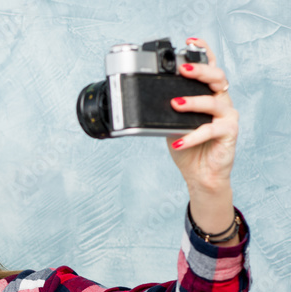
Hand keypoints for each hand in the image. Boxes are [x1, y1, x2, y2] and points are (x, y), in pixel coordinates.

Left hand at [167, 38, 237, 233]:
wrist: (200, 175)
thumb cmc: (187, 147)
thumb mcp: (169, 124)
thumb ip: (163, 110)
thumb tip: (137, 100)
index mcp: (207, 94)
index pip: (209, 67)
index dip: (202, 52)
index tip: (189, 42)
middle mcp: (220, 101)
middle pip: (217, 77)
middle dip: (200, 70)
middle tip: (183, 69)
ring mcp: (226, 116)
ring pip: (214, 101)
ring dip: (193, 101)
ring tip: (175, 104)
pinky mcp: (229, 133)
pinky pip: (210, 130)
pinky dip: (192, 136)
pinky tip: (176, 142)